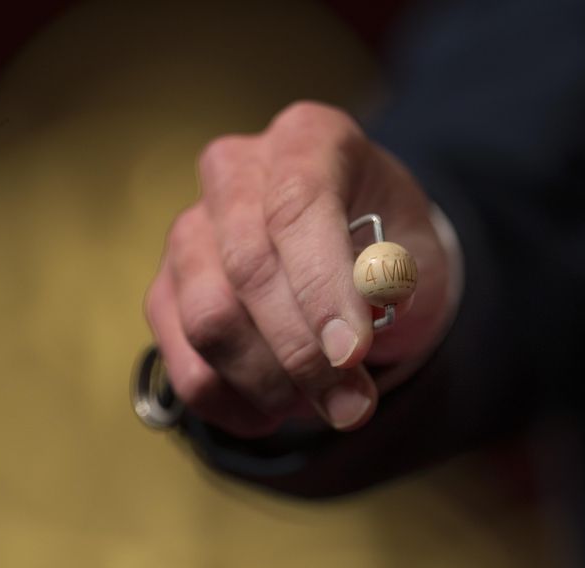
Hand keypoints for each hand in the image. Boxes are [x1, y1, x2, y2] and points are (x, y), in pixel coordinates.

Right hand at [144, 102, 455, 436]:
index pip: (298, 205)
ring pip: (209, 319)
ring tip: (328, 407)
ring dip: (272, 383)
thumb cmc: (388, 248)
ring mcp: (191, 230)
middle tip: (354, 406)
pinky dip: (230, 402)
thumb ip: (400, 274)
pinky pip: (182, 359)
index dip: (322, 285)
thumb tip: (375, 303)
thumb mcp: (417, 252)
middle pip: (248, 268)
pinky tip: (276, 412)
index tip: (352, 353)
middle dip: (304, 352)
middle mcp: (236, 172)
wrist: (352, 257)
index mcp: (307, 138)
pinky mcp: (167, 289)